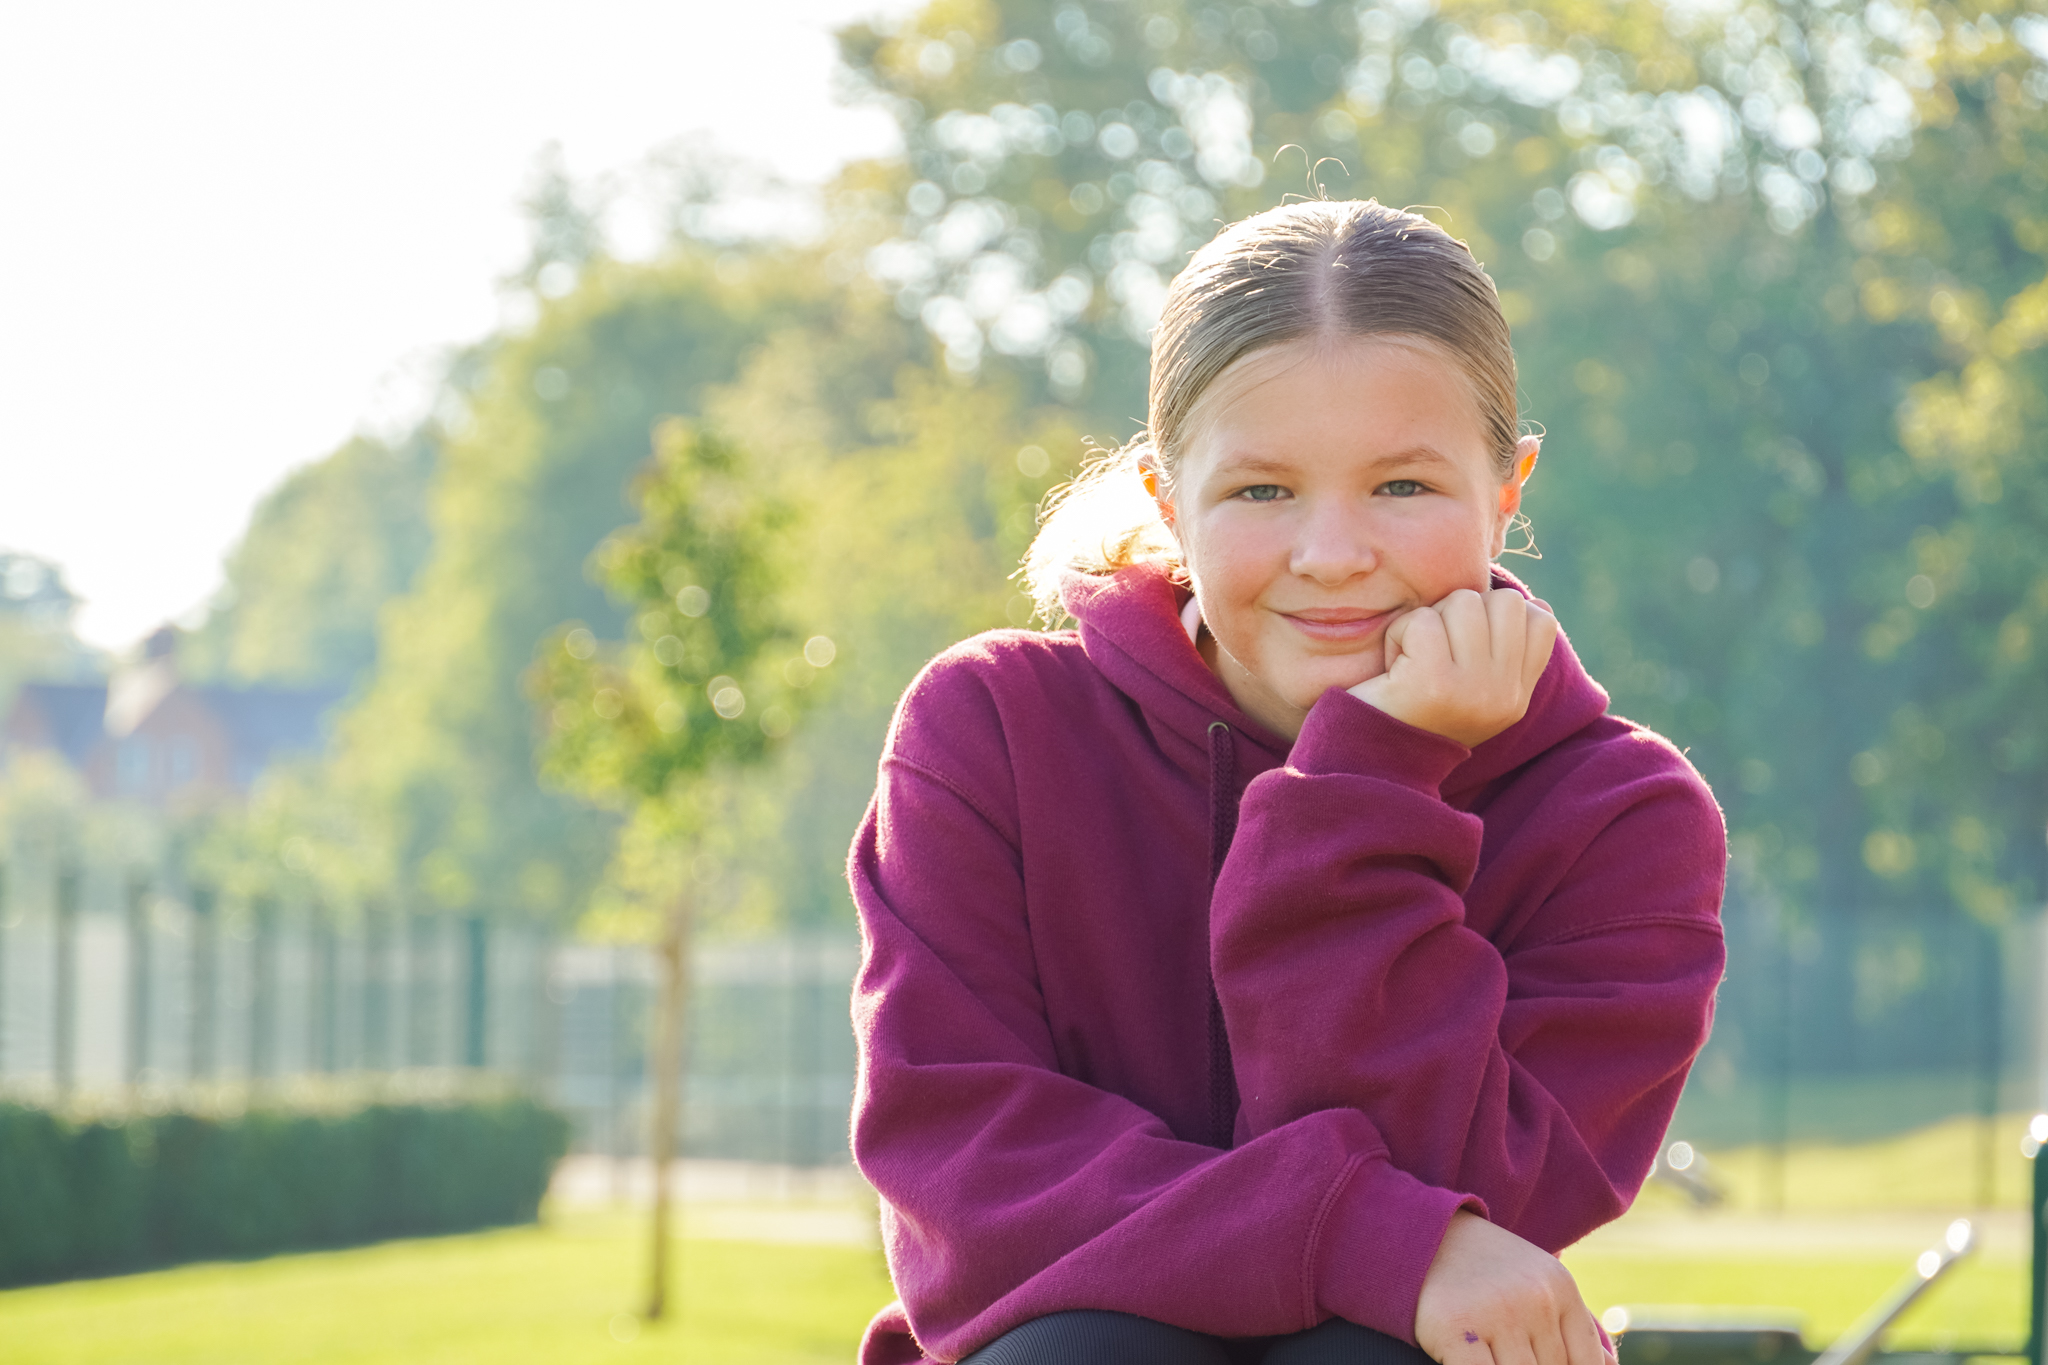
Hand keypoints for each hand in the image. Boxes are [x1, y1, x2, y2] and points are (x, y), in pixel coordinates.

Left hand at [1348, 589, 1556, 747]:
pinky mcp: (1435, 683)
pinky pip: (1423, 620)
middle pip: (1505, 602)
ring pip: (1464, 602)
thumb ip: (1505, 649)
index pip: (1540, 620)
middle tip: (1435, 648)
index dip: (1497, 614)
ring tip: (1414, 656)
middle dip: (1462, 610)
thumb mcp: (1474, 687)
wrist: (1370, 761)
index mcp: (1517, 696)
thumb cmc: (1413, 710)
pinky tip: (1394, 666)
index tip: (1463, 644)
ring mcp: (1474, 690)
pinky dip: (1399, 634)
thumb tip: (1534, 604)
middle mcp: (1505, 695)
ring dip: (1429, 619)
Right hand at [1414, 1211, 1611, 1364]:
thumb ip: (1574, 1324)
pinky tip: (1475, 1363)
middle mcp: (1534, 1300)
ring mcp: (1495, 1314)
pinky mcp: (1455, 1329)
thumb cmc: (1486, 1271)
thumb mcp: (1539, 1283)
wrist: (1423, 1236)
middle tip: (1514, 1356)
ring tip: (1498, 1356)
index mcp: (1560, 1289)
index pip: (1588, 1363)